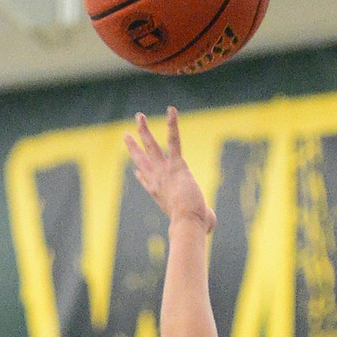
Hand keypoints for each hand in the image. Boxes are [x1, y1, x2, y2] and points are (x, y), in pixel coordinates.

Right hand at [124, 107, 214, 232]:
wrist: (186, 222)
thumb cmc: (194, 226)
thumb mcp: (197, 223)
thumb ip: (203, 220)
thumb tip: (210, 226)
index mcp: (159, 195)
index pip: (147, 182)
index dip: (141, 176)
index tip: (136, 171)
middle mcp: (157, 181)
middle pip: (142, 161)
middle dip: (134, 147)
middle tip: (126, 135)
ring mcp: (164, 171)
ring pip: (151, 146)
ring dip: (144, 130)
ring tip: (139, 116)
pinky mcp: (176, 164)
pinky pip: (174, 140)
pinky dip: (172, 125)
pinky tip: (171, 110)